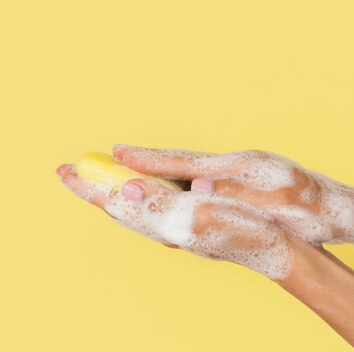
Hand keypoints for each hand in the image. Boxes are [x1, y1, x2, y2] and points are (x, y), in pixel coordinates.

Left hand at [56, 164, 292, 279]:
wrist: (272, 247)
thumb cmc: (241, 231)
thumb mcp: (198, 216)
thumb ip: (158, 205)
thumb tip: (123, 191)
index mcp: (157, 222)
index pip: (111, 202)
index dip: (87, 186)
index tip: (64, 170)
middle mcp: (158, 225)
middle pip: (114, 203)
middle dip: (91, 185)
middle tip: (69, 168)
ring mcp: (170, 223)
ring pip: (129, 204)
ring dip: (108, 186)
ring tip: (93, 174)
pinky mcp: (183, 219)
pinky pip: (147, 203)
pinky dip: (132, 189)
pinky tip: (133, 185)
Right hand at [113, 145, 353, 244]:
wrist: (335, 209)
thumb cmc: (310, 209)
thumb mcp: (277, 201)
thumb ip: (236, 191)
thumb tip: (198, 185)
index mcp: (234, 168)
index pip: (181, 163)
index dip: (147, 160)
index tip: (118, 154)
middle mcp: (228, 166)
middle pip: (175, 162)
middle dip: (141, 160)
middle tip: (112, 157)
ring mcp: (231, 172)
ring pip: (182, 170)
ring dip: (153, 170)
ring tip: (126, 169)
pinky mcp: (235, 182)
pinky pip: (193, 181)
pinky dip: (172, 181)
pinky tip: (163, 187)